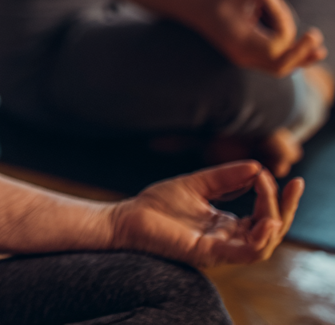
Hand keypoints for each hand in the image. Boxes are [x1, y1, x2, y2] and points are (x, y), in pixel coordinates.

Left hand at [110, 161, 302, 267]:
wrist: (127, 218)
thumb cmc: (158, 205)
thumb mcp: (196, 184)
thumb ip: (225, 178)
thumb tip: (256, 168)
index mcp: (226, 226)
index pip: (263, 217)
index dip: (275, 197)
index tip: (276, 173)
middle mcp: (227, 240)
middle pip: (270, 231)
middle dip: (285, 208)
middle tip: (294, 183)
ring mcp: (219, 249)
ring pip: (262, 244)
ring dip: (273, 218)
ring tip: (270, 191)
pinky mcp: (207, 253)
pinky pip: (243, 253)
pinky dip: (259, 239)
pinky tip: (265, 220)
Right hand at [193, 0, 325, 75]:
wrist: (194, 7)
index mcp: (239, 40)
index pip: (275, 41)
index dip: (281, 16)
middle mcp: (242, 55)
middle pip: (280, 65)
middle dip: (300, 53)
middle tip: (315, 36)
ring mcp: (245, 58)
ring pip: (280, 67)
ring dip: (300, 57)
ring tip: (318, 47)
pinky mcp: (249, 56)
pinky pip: (275, 64)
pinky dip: (293, 58)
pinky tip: (312, 52)